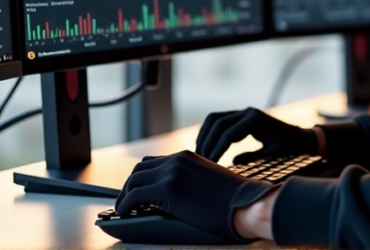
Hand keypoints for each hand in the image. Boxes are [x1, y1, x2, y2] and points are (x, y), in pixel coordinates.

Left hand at [116, 151, 275, 242]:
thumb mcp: (210, 181)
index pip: (154, 162)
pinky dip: (125, 205)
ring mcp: (171, 173)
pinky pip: (133, 196)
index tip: (138, 192)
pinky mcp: (166, 189)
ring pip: (133, 181)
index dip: (142, 178)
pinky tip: (125, 214)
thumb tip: (177, 195)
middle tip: (126, 201)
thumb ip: (191, 180)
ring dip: (124, 196)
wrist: (245, 203)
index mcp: (187, 156)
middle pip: (140, 168)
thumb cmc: (234, 200)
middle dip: (129, 185)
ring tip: (124, 210)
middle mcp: (177, 160)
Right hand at [195, 107, 315, 163]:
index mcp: (255, 119)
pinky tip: (206, 146)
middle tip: (202, 160)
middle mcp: (247, 112)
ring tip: (200, 153)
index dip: (217, 149)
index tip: (210, 163)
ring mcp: (242, 112)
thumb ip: (252, 157)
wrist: (297, 136)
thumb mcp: (272, 154)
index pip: (229, 134)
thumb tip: (232, 163)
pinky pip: (218, 120)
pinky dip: (209, 132)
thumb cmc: (288, 146)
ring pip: (214, 118)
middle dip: (207, 142)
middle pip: (217, 123)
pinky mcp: (239, 116)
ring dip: (204, 135)